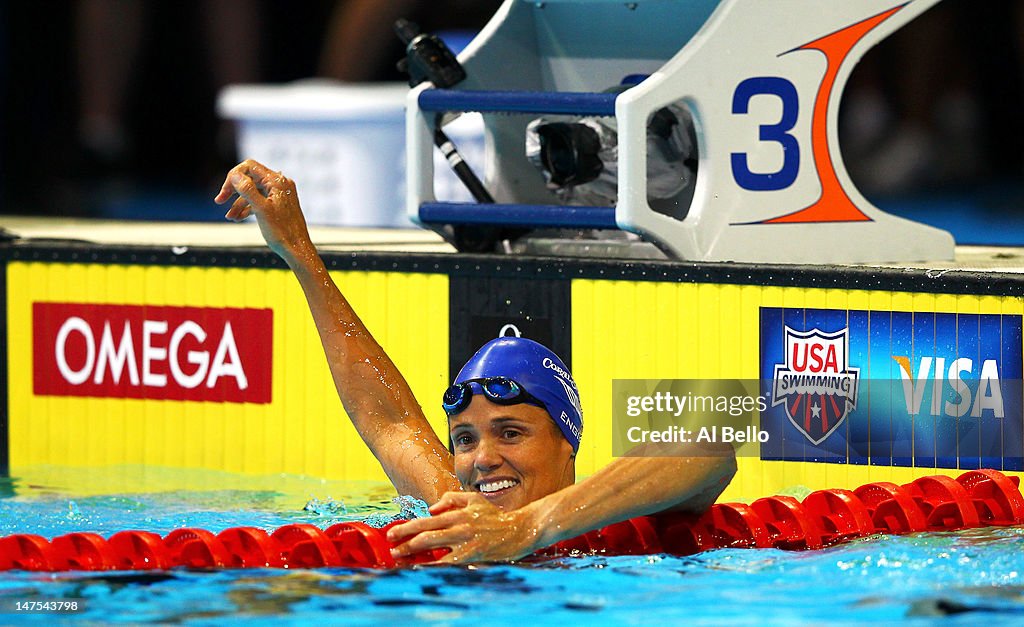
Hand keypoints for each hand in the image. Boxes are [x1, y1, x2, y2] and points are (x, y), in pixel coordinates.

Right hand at [214, 159, 313, 262]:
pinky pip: (259, 200)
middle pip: (250, 178)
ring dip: (238, 202)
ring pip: (253, 191)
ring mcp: (280, 194)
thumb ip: (248, 190)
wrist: (297, 249)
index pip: (249, 167)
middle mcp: (280, 184)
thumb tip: (235, 175)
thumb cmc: (282, 232)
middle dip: (234, 190)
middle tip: (220, 201)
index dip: (234, 176)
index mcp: (277, 181)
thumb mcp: (261, 210)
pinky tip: (238, 217)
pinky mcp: (278, 204)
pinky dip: (248, 207)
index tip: (224, 192)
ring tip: (230, 217)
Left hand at [386, 492, 542, 563]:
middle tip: (391, 547)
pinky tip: (421, 568)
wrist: (521, 529)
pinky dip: (432, 565)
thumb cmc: (496, 516)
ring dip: (412, 552)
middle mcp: (459, 525)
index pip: (426, 520)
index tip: (393, 533)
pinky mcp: (472, 554)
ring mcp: (465, 541)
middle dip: (404, 540)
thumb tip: (432, 508)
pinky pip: (447, 562)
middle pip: (425, 533)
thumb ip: (452, 499)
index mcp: (458, 513)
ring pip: (432, 546)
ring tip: (400, 557)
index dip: (407, 527)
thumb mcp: (475, 500)